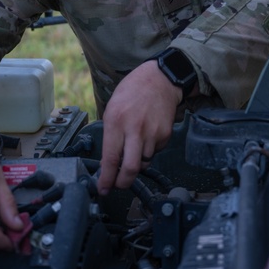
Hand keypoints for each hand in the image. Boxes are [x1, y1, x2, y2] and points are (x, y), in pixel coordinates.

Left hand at [97, 60, 180, 194]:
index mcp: (116, 122)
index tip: (103, 189)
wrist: (160, 80)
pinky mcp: (165, 135)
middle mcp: (134, 129)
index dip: (106, 179)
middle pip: (130, 169)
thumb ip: (110, 135)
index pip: (110, 158)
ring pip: (143, 162)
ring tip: (134, 145)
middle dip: (123, 183)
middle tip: (118, 185)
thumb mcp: (112, 109)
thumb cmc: (132, 92)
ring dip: (137, 162)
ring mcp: (152, 133)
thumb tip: (108, 162)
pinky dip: (149, 150)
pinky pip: (155, 152)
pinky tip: (147, 134)